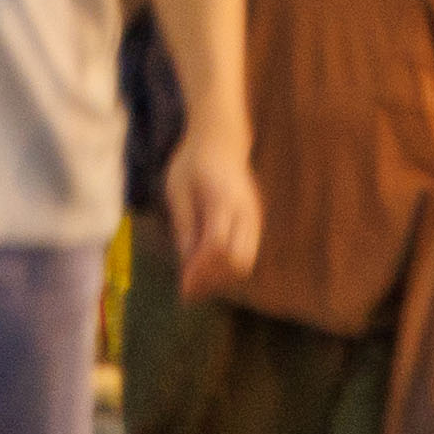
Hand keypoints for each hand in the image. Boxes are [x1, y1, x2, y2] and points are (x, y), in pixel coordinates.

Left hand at [164, 136, 260, 287]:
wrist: (222, 141)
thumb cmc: (193, 163)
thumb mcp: (178, 189)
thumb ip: (184, 224)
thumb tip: (185, 262)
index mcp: (223, 200)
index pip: (217, 245)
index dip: (201, 269)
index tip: (183, 286)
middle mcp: (246, 212)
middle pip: (238, 260)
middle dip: (213, 280)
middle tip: (187, 292)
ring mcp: (254, 219)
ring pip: (246, 262)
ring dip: (222, 278)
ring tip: (196, 286)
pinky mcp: (255, 224)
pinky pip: (247, 254)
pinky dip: (229, 269)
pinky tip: (208, 272)